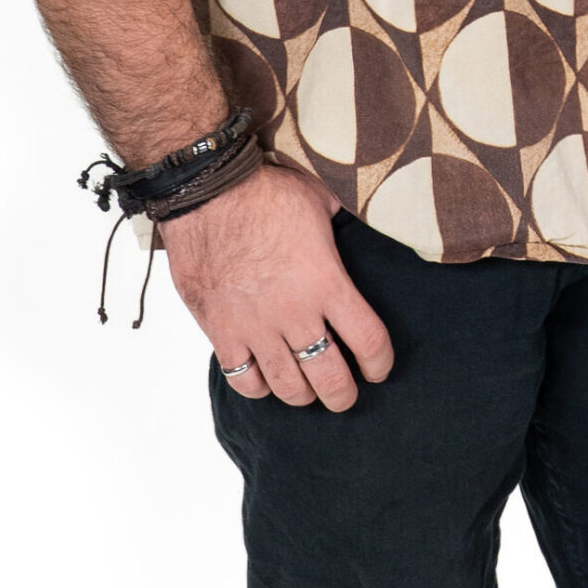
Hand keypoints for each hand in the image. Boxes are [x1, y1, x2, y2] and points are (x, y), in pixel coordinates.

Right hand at [159, 162, 395, 407]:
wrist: (208, 193)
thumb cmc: (266, 192)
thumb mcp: (321, 201)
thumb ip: (343, 225)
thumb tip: (359, 223)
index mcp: (327, 283)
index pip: (369, 341)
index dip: (380, 364)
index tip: (378, 369)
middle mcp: (294, 313)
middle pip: (330, 377)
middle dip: (342, 394)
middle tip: (345, 394)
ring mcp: (256, 327)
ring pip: (287, 386)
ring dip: (302, 394)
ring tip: (307, 390)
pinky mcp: (220, 331)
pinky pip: (242, 378)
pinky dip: (257, 387)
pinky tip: (265, 379)